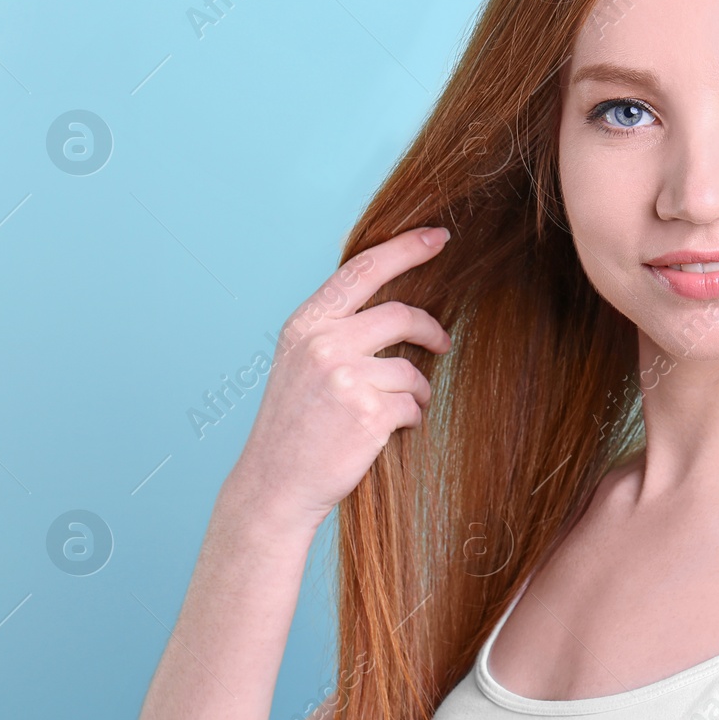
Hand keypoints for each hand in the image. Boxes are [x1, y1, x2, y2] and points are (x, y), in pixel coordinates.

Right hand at [222, 227, 452, 530]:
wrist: (276, 484)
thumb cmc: (295, 426)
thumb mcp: (301, 362)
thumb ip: (338, 329)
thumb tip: (397, 306)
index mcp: (305, 325)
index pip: (362, 270)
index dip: (405, 248)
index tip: (437, 235)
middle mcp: (323, 344)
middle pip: (401, 315)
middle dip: (430, 329)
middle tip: (442, 343)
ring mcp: (346, 378)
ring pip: (412, 369)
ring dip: (417, 390)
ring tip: (397, 409)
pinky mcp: (369, 413)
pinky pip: (414, 404)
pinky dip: (411, 417)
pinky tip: (386, 432)